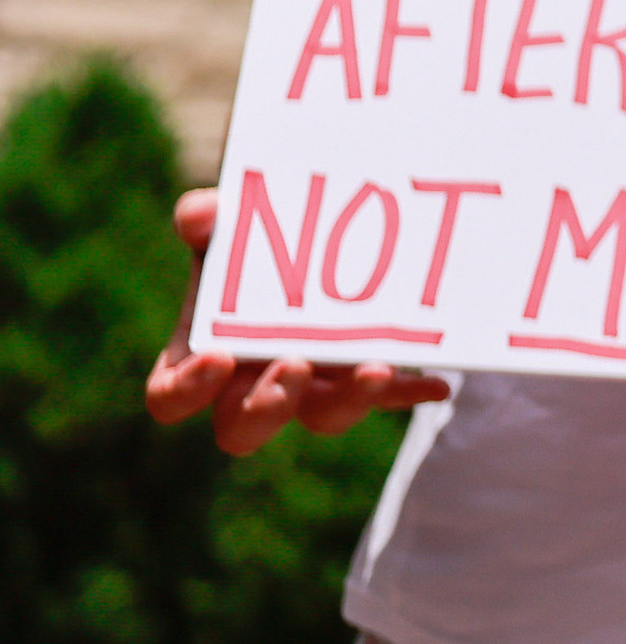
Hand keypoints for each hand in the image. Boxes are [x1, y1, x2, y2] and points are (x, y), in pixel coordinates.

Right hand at [144, 191, 447, 452]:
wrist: (317, 239)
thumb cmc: (255, 242)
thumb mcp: (230, 225)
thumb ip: (208, 219)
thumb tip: (200, 216)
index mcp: (202, 357)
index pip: (170, 397)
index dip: (187, 389)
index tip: (217, 358)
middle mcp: (252, 385)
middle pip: (244, 427)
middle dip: (268, 404)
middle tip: (295, 365)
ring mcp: (312, 388)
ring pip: (324, 416)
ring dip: (348, 399)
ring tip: (375, 369)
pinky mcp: (363, 380)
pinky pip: (388, 396)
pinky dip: (410, 390)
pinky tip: (436, 381)